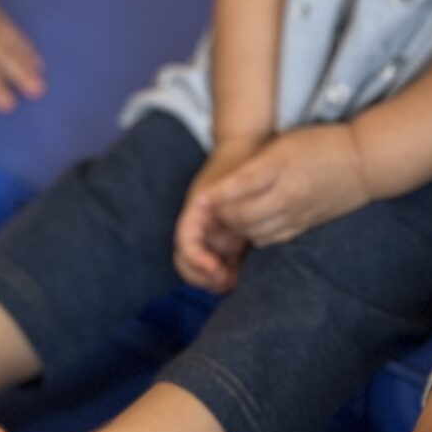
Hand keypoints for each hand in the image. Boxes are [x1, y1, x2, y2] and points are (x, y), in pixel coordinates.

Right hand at [173, 141, 266, 292]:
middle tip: (226, 281)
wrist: (246, 151)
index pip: (185, 244)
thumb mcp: (235, 181)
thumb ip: (228, 198)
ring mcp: (210, 235)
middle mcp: (198, 227)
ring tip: (235, 280)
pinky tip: (240, 277)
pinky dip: (225, 276)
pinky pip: (219, 265)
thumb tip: (229, 217)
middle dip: (202, 277)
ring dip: (214, 280)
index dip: (196, 260)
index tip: (216, 268)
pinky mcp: (225, 240)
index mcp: (195, 213)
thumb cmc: (240, 164)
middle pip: (187, 263)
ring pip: (201, 269)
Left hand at [193, 122, 370, 250]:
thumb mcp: (286, 142)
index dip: (216, 196)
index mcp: (281, 167)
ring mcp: (297, 214)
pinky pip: (270, 238)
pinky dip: (255, 234)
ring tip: (229, 215)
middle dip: (222, 214)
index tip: (199, 199)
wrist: (365, 163)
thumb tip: (227, 182)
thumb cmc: (322, 143)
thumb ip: (258, 163)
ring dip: (237, 227)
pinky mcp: (304, 226)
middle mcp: (288, 194)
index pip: (240, 186)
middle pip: (242, 216)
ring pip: (254, 232)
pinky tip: (252, 223)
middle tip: (213, 207)